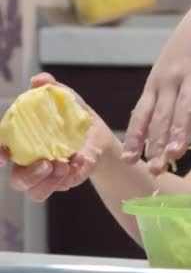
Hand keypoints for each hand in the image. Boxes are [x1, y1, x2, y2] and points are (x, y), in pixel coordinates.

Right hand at [0, 73, 113, 201]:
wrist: (98, 135)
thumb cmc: (74, 117)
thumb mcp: (66, 100)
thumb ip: (52, 89)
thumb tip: (41, 80)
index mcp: (22, 141)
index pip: (2, 149)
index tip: (4, 156)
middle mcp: (30, 162)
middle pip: (17, 180)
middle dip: (28, 176)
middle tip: (47, 164)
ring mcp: (47, 175)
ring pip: (36, 192)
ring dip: (49, 182)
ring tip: (65, 165)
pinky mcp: (65, 180)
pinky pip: (62, 186)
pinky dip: (71, 175)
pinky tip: (81, 160)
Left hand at [122, 0, 190, 173]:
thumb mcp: (170, 67)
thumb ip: (164, 95)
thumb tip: (154, 128)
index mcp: (158, 82)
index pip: (143, 114)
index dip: (136, 137)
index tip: (129, 160)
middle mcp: (172, 79)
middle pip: (163, 116)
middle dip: (156, 143)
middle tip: (153, 169)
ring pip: (185, 107)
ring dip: (179, 131)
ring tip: (174, 154)